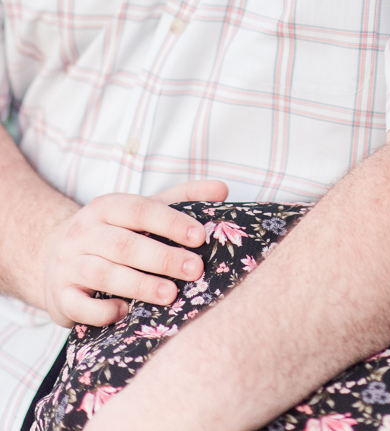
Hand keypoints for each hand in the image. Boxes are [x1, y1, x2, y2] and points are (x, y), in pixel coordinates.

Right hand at [38, 179, 228, 326]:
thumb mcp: (141, 210)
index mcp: (107, 207)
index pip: (140, 210)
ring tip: (171, 295)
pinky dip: (102, 311)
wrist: (52, 256)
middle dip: (162, 258)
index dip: (171, 222)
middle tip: (195, 270)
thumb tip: (223, 189)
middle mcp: (84, 233)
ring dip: (139, 285)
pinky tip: (125, 313)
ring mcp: (68, 265)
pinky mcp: (60, 296)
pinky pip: (79, 305)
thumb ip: (182, 198)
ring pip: (103, 274)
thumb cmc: (113, 232)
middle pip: (124, 244)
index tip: (200, 236)